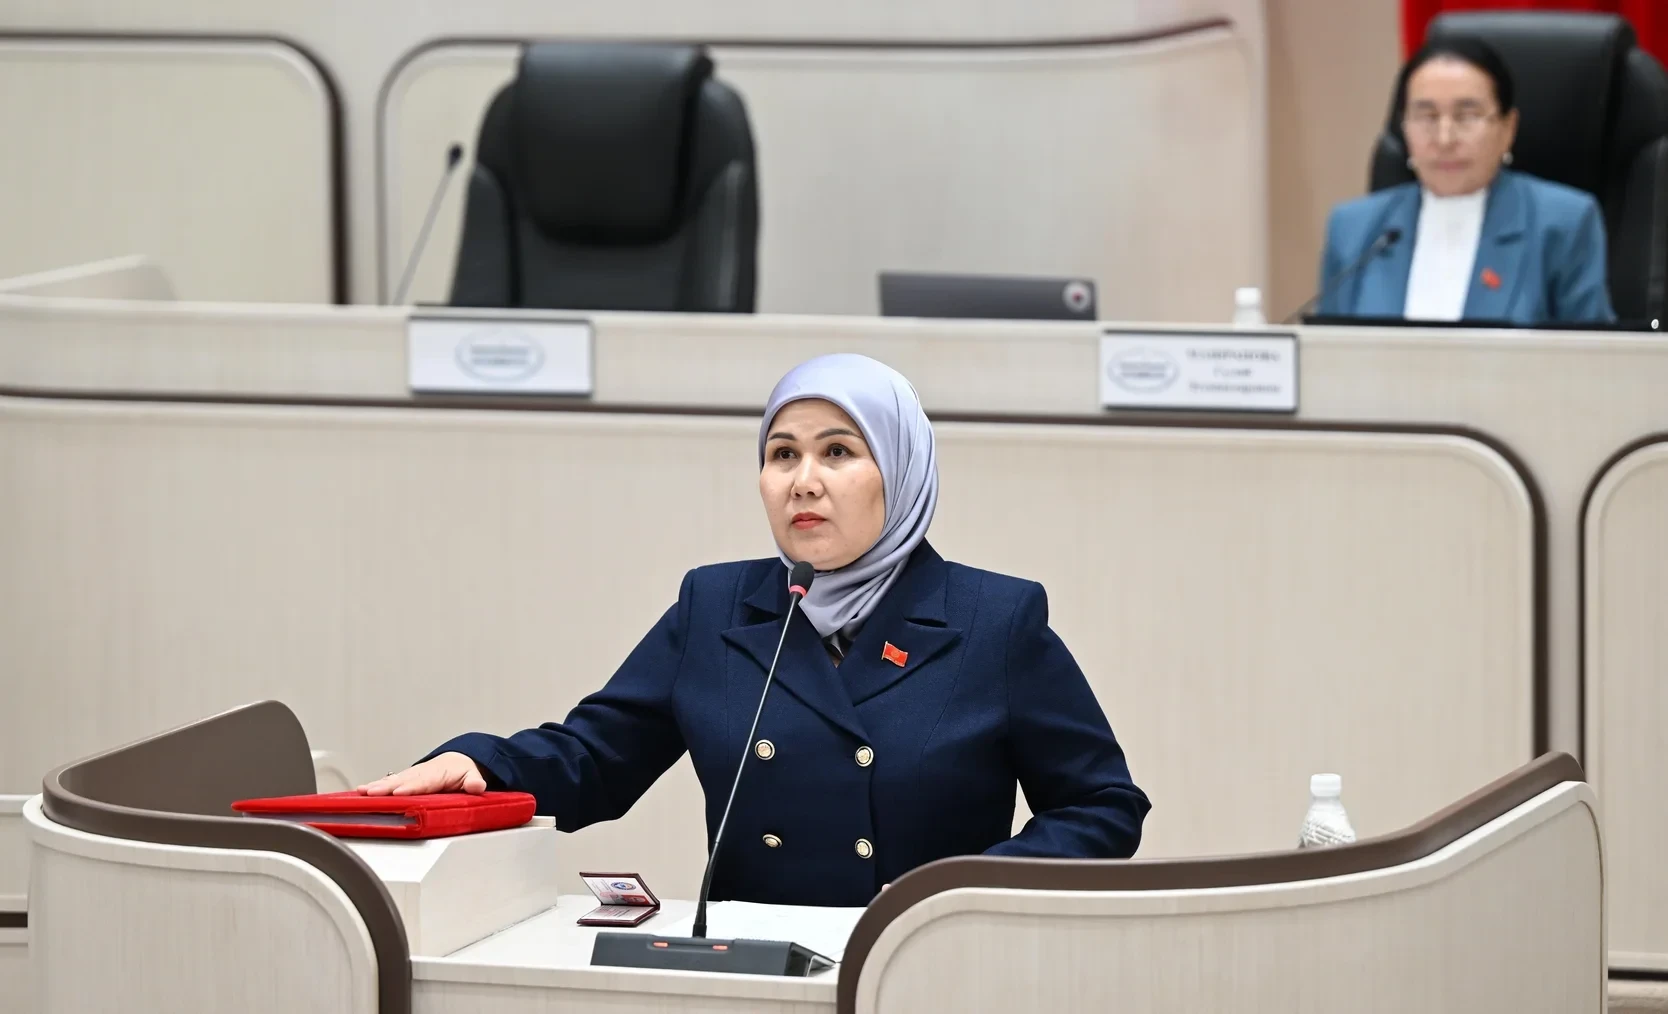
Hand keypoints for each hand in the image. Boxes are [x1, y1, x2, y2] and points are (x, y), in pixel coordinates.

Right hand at [357, 752, 486, 795]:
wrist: (459, 760)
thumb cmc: (463, 770)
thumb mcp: (473, 774)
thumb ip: (474, 781)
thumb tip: (477, 785)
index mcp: (439, 773)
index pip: (424, 781)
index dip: (411, 787)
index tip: (399, 792)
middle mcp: (422, 772)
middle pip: (403, 780)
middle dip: (387, 787)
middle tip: (372, 793)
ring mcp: (412, 775)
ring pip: (393, 780)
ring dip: (377, 786)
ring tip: (362, 792)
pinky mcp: (405, 779)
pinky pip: (389, 782)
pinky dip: (375, 786)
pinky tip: (361, 792)